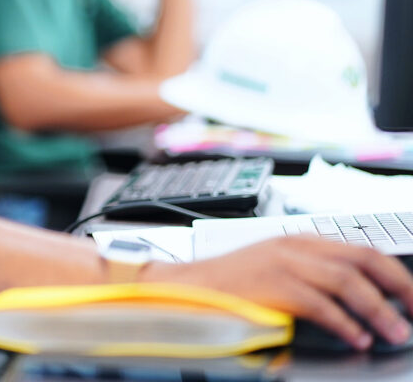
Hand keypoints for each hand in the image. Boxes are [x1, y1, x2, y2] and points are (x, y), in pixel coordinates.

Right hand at [140, 236, 412, 349]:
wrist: (187, 288)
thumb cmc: (229, 286)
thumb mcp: (276, 270)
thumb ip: (312, 275)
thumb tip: (358, 298)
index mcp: (299, 241)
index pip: (362, 249)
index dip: (395, 274)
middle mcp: (295, 246)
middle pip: (363, 259)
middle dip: (399, 287)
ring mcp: (284, 262)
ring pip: (349, 281)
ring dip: (379, 310)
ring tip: (395, 333)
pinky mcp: (273, 285)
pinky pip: (321, 304)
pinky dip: (345, 323)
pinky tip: (357, 337)